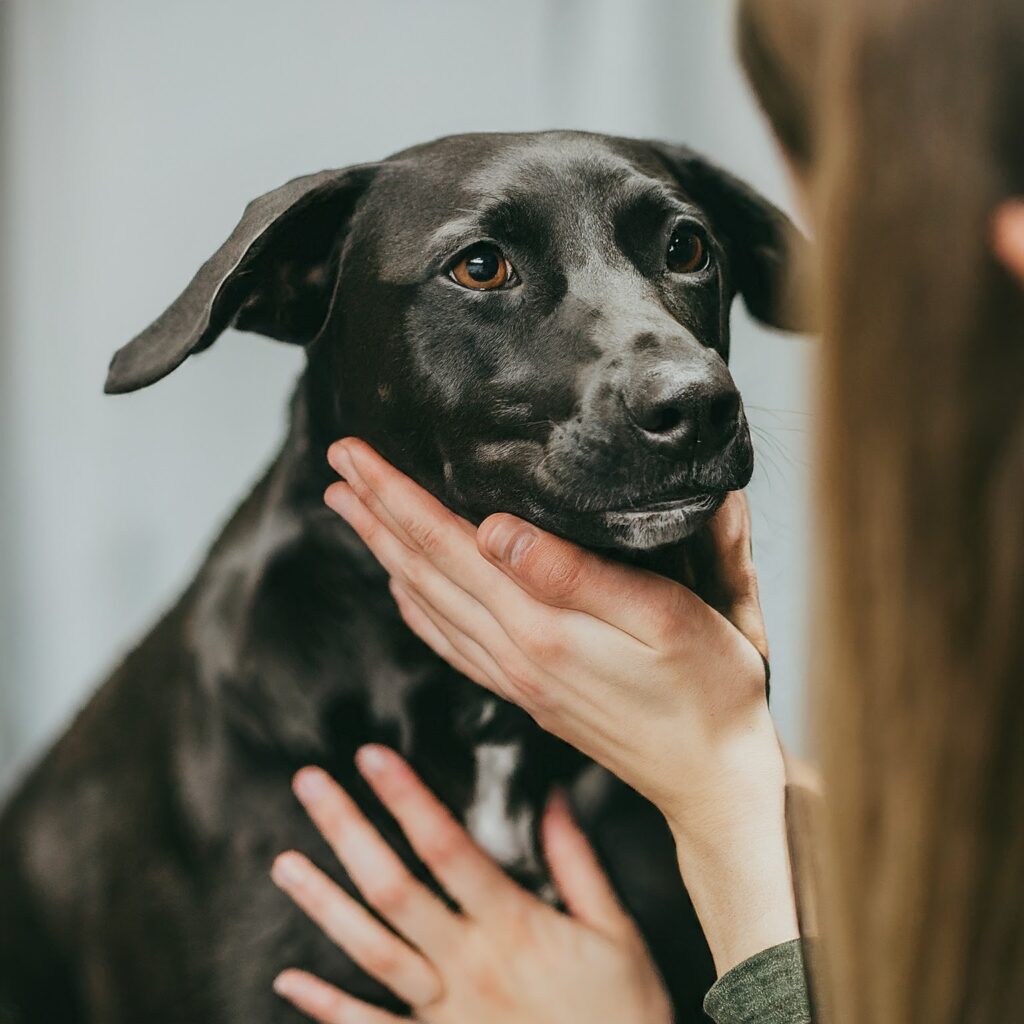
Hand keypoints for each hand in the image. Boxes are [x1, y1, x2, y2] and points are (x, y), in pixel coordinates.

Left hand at [271, 747, 671, 1023]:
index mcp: (513, 925)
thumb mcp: (616, 933)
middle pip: (393, 888)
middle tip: (311, 785)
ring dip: (323, 904)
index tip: (373, 757)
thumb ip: (578, 863)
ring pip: (371, 951)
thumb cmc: (623, 1016)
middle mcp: (469, 964)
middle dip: (348, 831)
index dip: (406, 797)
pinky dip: (327, 1007)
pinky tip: (290, 979)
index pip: (447, 846)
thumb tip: (550, 798)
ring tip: (285, 862)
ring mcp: (446, 1012)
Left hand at [324, 439, 771, 833]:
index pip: (445, 545)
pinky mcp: (527, 693)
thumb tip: (495, 530)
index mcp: (539, 627)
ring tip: (353, 514)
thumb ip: (573, 573)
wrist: (711, 778)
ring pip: (427, 603)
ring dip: (384, 552)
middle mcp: (512, 653)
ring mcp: (515, 678)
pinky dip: (415, 609)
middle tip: (337, 465)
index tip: (352, 453)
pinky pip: (450, 644)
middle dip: (374, 512)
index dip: (394, 495)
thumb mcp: (661, 617)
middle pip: (422, 569)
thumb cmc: (705, 689)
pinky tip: (403, 593)